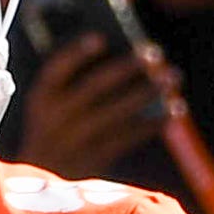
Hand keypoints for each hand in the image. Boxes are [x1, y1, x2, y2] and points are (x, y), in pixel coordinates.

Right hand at [17, 32, 171, 176]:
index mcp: (41, 99)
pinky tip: (173, 109)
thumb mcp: (50, 101)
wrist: (43, 176)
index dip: (76, 54)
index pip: (55, 71)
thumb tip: (118, 52)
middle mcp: (55, 119)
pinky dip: (152, 124)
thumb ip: (72, 78)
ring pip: (116, 113)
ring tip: (171, 78)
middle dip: (126, 68)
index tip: (100, 38)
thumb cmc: (54, 125)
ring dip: (146, 93)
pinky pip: (128, 139)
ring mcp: (75, 141)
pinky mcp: (94, 160)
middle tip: (154, 53)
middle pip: (93, 88)